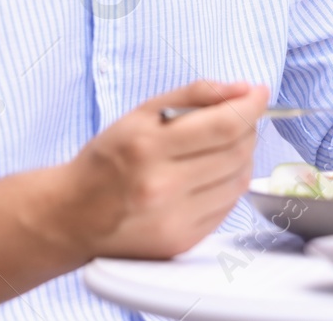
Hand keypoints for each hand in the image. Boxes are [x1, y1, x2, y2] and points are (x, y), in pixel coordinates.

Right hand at [67, 79, 266, 259]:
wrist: (73, 215)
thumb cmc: (108, 158)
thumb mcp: (141, 112)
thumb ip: (194, 95)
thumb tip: (242, 89)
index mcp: (148, 146)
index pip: (224, 126)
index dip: (251, 106)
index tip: (260, 93)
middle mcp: (162, 186)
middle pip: (237, 152)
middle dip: (247, 128)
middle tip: (238, 117)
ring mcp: (173, 219)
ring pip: (239, 181)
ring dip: (242, 156)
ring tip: (223, 146)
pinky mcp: (181, 242)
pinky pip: (228, 207)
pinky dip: (229, 185)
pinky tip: (211, 175)